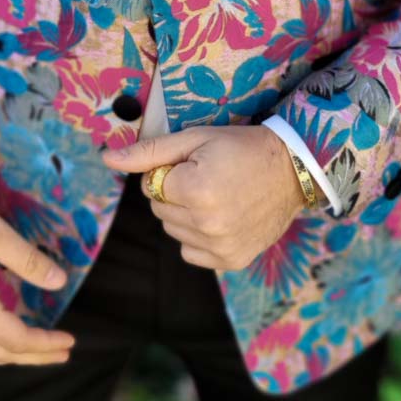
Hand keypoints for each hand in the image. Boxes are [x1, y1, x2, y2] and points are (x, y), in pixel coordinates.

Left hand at [101, 125, 306, 270]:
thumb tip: (106, 158)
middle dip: (175, 194)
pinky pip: (191, 253)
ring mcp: (220, 247)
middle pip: (160, 211)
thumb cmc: (242, 148)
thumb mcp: (196, 139)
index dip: (169, 172)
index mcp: (196, 191)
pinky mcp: (231, 261)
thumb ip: (149, 152)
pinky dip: (200, 237)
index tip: (196, 164)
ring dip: (186, 215)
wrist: (293, 170)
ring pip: (174, 232)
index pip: (151, 187)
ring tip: (218, 197)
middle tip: (208, 178)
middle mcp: (207, 224)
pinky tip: (223, 218)